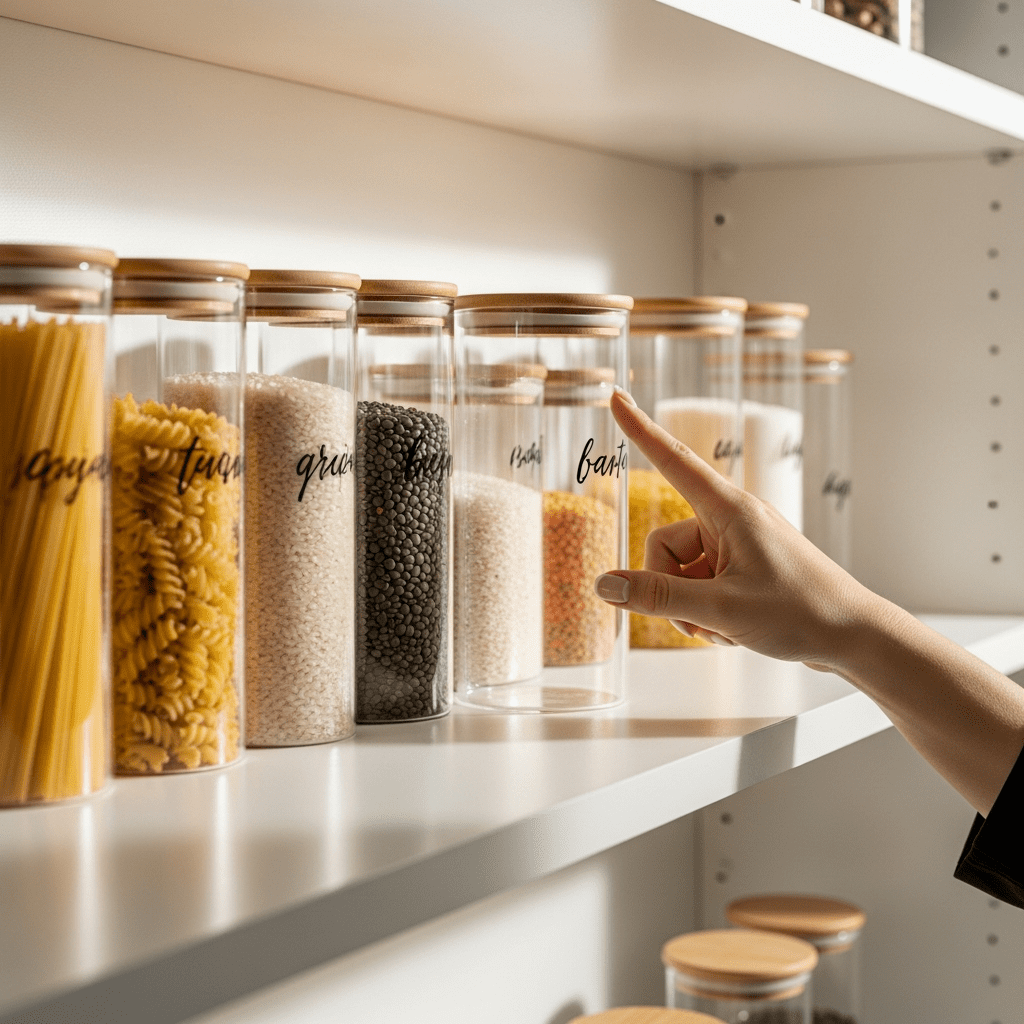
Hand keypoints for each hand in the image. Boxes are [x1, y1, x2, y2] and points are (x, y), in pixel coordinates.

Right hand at [595, 389, 876, 670]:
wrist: (854, 636)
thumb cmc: (801, 613)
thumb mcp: (720, 610)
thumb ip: (657, 596)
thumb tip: (604, 585)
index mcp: (730, 510)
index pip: (673, 460)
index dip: (639, 428)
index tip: (616, 396)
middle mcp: (731, 519)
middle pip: (665, 544)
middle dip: (670, 588)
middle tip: (699, 621)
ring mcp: (737, 543)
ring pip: (680, 570)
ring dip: (689, 607)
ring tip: (722, 629)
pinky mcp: (742, 565)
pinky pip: (700, 583)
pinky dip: (706, 611)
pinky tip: (731, 630)